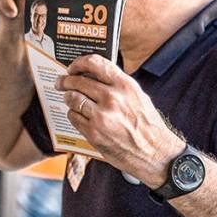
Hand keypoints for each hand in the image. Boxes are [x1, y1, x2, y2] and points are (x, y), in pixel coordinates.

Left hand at [58, 54, 183, 185]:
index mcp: (125, 85)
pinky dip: (73, 114)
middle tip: (60, 82)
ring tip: (69, 99)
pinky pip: (73, 116)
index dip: (78, 63)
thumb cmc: (147, 124)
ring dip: (68, 98)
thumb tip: (92, 75)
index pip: (94, 63)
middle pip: (77, 81)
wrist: (155, 153)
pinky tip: (78, 115)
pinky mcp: (93, 133)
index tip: (72, 67)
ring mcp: (101, 116)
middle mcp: (112, 98)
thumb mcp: (137, 96)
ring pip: (72, 98)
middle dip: (65, 81)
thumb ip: (116, 84)